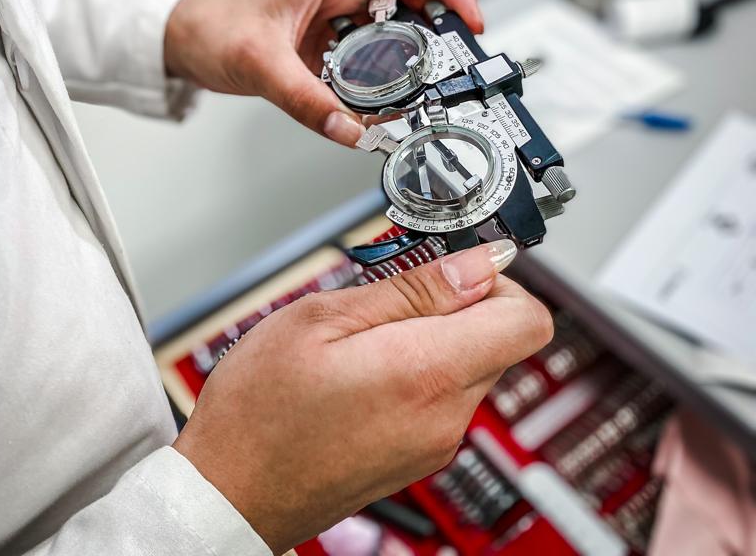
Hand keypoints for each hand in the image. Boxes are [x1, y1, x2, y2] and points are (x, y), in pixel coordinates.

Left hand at [163, 0, 482, 146]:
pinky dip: (379, 87)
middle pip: (410, 8)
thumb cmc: (211, 28)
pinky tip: (382, 108)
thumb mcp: (260, 63)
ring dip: (409, 66)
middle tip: (454, 71)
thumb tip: (350, 131)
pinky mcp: (323, 52)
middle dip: (438, 37)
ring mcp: (333, 27)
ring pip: (390, 41)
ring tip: (424, 95)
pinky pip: (365, 67)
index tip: (472, 22)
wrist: (181, 40)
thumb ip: (306, 100)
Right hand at [172, 240, 551, 554]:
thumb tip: (476, 267)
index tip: (456, 266)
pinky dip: (417, 373)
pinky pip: (443, 399)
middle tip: (389, 299)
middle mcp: (445, 416)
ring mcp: (435, 444)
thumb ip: (409, 290)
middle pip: (500, 340)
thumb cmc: (259, 411)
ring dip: (432, 339)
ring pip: (470, 367)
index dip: (498, 279)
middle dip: (457, 305)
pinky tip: (361, 371)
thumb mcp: (319, 319)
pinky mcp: (419, 459)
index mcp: (426, 372)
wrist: (230, 492)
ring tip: (362, 339)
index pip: (528, 319)